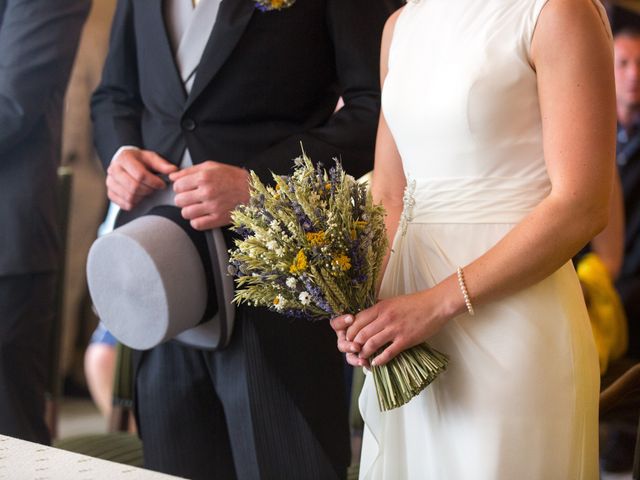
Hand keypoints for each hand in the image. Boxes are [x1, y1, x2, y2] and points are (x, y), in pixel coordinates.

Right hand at [106, 148, 176, 209]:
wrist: (125, 161)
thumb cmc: (139, 160)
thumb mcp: (151, 158)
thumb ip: (163, 164)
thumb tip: (174, 170)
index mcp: (123, 158)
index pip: (140, 175)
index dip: (154, 182)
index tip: (162, 184)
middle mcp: (113, 169)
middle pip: (133, 187)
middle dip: (148, 190)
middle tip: (155, 189)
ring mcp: (110, 182)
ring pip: (129, 197)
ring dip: (142, 197)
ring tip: (147, 191)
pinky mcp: (110, 192)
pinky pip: (123, 204)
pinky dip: (135, 203)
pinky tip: (140, 196)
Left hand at [170, 160, 249, 230]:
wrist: (253, 191)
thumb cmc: (233, 178)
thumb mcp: (212, 167)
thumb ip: (190, 171)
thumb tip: (173, 176)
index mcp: (204, 177)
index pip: (177, 186)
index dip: (180, 187)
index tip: (186, 188)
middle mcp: (207, 192)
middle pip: (179, 201)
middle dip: (184, 199)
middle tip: (192, 197)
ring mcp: (212, 207)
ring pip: (186, 213)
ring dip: (190, 211)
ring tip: (198, 206)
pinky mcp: (218, 219)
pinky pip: (196, 224)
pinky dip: (197, 221)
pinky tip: (203, 215)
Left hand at [331, 290, 448, 366]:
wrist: (436, 305)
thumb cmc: (416, 302)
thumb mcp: (393, 301)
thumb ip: (380, 309)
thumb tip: (367, 315)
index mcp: (381, 307)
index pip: (357, 320)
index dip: (350, 331)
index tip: (348, 338)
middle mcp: (385, 318)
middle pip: (361, 334)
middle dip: (354, 344)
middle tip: (353, 350)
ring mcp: (395, 329)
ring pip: (371, 344)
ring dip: (364, 353)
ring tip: (362, 358)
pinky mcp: (405, 340)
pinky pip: (388, 353)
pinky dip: (379, 360)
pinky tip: (376, 363)